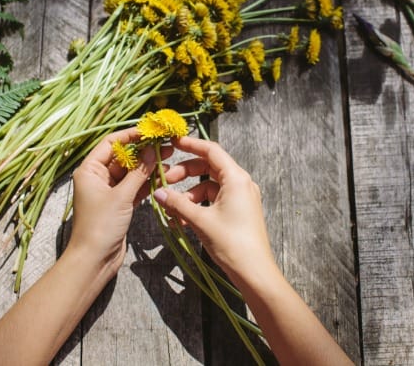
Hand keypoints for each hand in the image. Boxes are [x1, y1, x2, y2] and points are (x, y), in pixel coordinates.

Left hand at [68, 127, 170, 273]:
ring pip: (131, 172)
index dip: (130, 136)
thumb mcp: (121, 196)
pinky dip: (147, 181)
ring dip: (148, 166)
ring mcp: (109, 191)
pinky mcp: (119, 204)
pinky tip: (163, 175)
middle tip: (166, 145)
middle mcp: (97, 177)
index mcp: (90, 170)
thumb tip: (152, 150)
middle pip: (123, 157)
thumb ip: (138, 172)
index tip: (150, 132)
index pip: (111, 143)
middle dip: (144, 151)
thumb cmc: (100, 226)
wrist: (94, 259)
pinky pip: (135, 186)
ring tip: (169, 158)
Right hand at [153, 135, 275, 282]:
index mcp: (236, 178)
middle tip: (164, 181)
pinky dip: (198, 206)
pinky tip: (182, 221)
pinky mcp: (238, 211)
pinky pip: (214, 201)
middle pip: (208, 167)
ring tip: (172, 210)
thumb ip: (177, 204)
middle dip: (185, 174)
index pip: (211, 150)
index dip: (191, 144)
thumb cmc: (232, 243)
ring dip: (188, 195)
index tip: (172, 142)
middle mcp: (241, 183)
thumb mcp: (200, 220)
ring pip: (209, 186)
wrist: (254, 272)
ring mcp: (241, 198)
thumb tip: (158, 193)